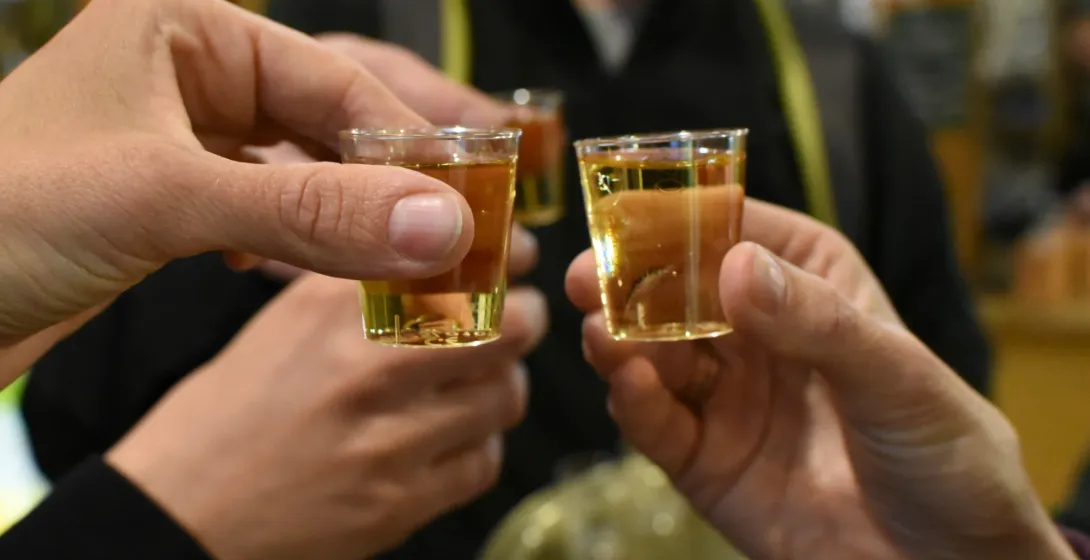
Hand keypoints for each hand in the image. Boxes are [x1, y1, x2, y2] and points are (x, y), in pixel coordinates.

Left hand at [0, 0, 476, 348]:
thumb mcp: (163, 199)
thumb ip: (309, 211)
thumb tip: (439, 225)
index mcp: (187, 26)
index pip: (337, 81)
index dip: (411, 148)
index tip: (468, 210)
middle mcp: (191, 70)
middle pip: (329, 123)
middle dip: (387, 187)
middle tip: (450, 241)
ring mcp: (183, 135)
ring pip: (303, 171)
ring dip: (350, 222)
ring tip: (401, 267)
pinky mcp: (173, 197)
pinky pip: (268, 209)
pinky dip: (299, 243)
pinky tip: (304, 271)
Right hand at [107, 273, 547, 559]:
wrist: (178, 516)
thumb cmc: (224, 419)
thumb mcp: (280, 325)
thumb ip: (359, 292)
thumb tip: (436, 261)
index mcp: (333, 308)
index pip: (456, 260)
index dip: (501, 256)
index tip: (510, 256)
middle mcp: (369, 366)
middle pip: (505, 326)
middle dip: (518, 319)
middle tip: (511, 319)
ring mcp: (391, 440)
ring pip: (504, 395)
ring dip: (499, 385)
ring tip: (475, 383)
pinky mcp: (402, 503)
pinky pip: (484, 461)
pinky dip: (478, 445)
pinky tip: (449, 439)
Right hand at [566, 199, 1074, 559]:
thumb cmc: (947, 450)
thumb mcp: (897, 374)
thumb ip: (818, 322)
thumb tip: (737, 266)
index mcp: (808, 280)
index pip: (733, 230)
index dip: (678, 218)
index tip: (627, 215)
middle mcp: (756, 331)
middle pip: (676, 291)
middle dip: (628, 282)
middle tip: (586, 276)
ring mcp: (725, 395)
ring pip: (655, 354)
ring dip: (621, 341)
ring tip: (600, 333)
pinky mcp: (703, 460)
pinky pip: (657, 425)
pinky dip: (635, 404)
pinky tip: (630, 387)